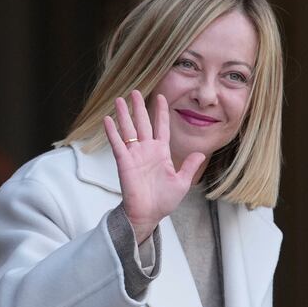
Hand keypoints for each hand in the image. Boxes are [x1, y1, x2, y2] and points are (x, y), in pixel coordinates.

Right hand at [102, 90, 205, 243]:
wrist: (149, 215)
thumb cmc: (164, 201)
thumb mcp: (182, 182)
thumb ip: (190, 166)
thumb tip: (200, 153)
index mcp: (161, 152)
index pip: (161, 127)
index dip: (161, 112)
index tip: (161, 97)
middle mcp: (147, 150)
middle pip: (143, 123)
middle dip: (139, 107)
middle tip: (135, 91)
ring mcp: (134, 155)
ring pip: (128, 130)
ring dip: (124, 115)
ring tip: (119, 99)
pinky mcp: (124, 162)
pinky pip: (117, 144)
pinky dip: (112, 132)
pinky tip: (108, 119)